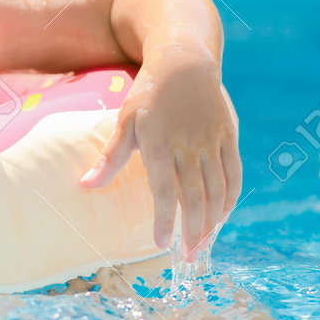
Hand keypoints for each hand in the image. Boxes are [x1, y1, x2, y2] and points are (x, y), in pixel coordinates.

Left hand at [78, 51, 241, 260]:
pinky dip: (230, 198)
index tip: (161, 243)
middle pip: (195, 195)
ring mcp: (213, 141)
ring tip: (204, 245)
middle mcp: (189, 145)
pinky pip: (234, 174)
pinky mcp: (229, 137)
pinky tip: (223, 217)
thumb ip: (110, 157)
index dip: (164, 218)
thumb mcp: (125, 121)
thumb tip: (85, 186)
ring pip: (218, 189)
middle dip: (192, 230)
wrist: (184, 61)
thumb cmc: (148, 93)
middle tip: (188, 258)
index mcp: (159, 143)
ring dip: (213, 220)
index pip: (164, 189)